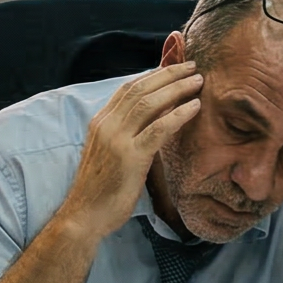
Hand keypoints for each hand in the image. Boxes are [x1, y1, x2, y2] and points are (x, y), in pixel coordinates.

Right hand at [58, 63, 202, 239]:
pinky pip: (159, 128)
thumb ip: (126, 135)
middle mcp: (106, 125)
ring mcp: (117, 139)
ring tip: (198, 80)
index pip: (128, 88)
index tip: (174, 67)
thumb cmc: (101, 190)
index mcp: (100, 122)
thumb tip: (153, 121)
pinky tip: (195, 107)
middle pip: (140, 88)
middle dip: (168, 73)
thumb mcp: (111, 154)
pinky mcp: (130, 157)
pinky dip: (179, 114)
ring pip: (150, 102)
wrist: (85, 216)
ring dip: (177, 88)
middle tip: (192, 66)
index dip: (153, 74)